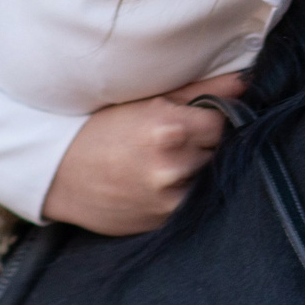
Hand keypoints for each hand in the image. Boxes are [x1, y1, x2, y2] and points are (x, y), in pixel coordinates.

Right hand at [40, 74, 246, 235]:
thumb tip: (246, 82)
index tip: (192, 120)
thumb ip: (200, 90)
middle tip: (173, 141)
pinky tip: (157, 182)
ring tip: (163, 162)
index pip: (223, 122)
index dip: (210, 119)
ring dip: (195, 170)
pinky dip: (183, 192)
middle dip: (204, 145)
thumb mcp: (145, 100)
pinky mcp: (162, 222)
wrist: (58, 173)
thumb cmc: (101, 128)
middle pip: (218, 151)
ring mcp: (168, 199)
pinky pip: (191, 203)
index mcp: (170, 129)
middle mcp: (172, 166)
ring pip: (207, 178)